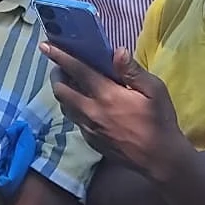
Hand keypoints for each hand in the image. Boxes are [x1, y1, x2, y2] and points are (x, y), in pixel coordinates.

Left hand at [44, 44, 189, 178]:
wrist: (159, 159)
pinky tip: (85, 105)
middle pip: (60, 90)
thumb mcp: (155, 90)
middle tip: (61, 66)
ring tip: (69, 83)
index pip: (76, 70)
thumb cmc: (160, 121)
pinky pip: (75, 120)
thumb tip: (117, 51)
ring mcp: (88, 128)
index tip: (45, 46)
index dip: (59, 56)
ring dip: (63, 92)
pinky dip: (74, 108)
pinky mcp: (91, 140)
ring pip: (64, 106)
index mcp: (106, 95)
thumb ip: (133, 71)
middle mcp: (91, 111)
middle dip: (56, 74)